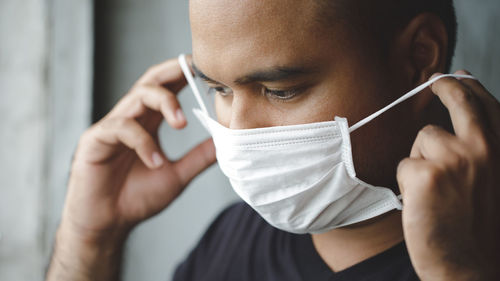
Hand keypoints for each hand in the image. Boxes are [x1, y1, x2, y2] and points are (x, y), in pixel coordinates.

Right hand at [60, 56, 215, 243]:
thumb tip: (225, 142)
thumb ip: (198, 157)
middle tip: (195, 71)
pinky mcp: (96, 140)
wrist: (108, 224)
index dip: (183, 75)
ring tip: (182, 124)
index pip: (165, 89)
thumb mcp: (177, 175)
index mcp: (147, 123)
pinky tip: (155, 162)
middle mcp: (130, 119)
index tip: (205, 69)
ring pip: (137, 97)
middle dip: (172, 72)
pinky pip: (121, 128)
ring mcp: (112, 127)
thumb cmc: (137, 198)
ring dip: (164, 103)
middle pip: (150, 81)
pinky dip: (143, 142)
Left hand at [397, 70, 499, 279]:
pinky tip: (422, 201)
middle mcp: (485, 149)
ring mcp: (455, 158)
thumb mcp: (493, 180)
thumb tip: (463, 115)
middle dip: (446, 85)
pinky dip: (409, 181)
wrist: (469, 265)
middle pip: (460, 101)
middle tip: (436, 81)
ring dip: (423, 158)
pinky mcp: (426, 172)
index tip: (458, 75)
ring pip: (424, 138)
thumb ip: (481, 148)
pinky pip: (406, 162)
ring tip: (435, 190)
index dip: (470, 86)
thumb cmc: (478, 227)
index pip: (488, 105)